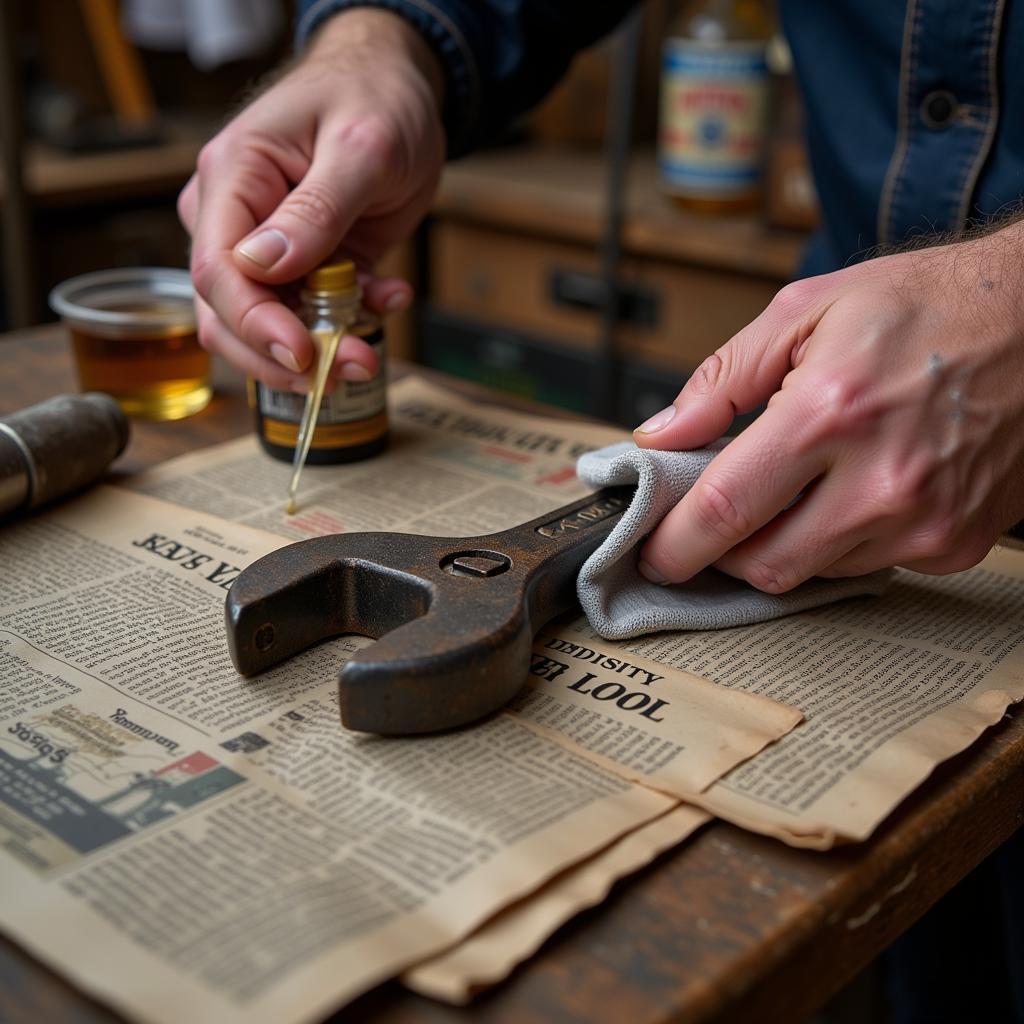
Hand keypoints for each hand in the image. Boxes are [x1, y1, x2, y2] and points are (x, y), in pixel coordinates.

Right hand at [177, 9, 444, 390]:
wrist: (397, 90)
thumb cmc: (374, 99)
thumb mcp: (360, 147)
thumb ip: (315, 209)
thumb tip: (261, 265)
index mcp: (233, 178)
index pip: (217, 269)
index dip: (255, 324)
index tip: (305, 354)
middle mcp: (234, 219)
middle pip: (228, 314)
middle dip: (287, 355)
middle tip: (352, 367)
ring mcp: (265, 248)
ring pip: (268, 327)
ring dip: (322, 349)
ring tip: (373, 348)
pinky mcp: (301, 266)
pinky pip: (312, 314)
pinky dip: (350, 320)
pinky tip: (388, 296)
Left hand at [633, 224, 1023, 590]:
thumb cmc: (927, 305)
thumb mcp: (807, 311)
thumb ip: (722, 378)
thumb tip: (662, 434)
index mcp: (830, 411)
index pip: (724, 509)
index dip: (674, 542)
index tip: (652, 550)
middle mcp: (882, 480)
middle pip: (762, 564)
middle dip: (720, 553)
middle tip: (709, 523)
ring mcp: (924, 521)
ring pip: (811, 571)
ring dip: (779, 545)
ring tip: (789, 489)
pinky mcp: (954, 543)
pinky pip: (865, 566)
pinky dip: (836, 542)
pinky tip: (846, 493)